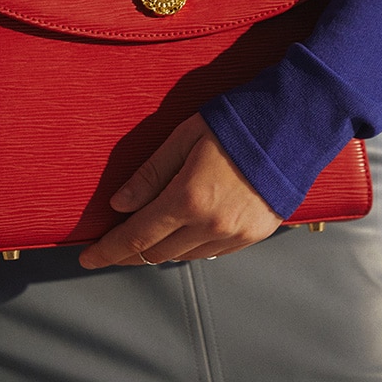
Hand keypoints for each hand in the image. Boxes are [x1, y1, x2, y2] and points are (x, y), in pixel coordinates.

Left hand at [78, 114, 281, 268]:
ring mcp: (235, 234)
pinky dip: (191, 247)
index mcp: (188, 199)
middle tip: (112, 245)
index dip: (108, 251)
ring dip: (161, 250)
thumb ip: (149, 174)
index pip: (136, 237)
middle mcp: (210, 224)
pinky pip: (212, 252)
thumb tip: (118, 204)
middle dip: (130, 252)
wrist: (294, 126)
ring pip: (184, 257)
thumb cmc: (235, 124)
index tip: (88, 258)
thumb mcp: (183, 139)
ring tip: (147, 237)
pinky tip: (183, 233)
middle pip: (157, 253)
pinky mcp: (255, 235)